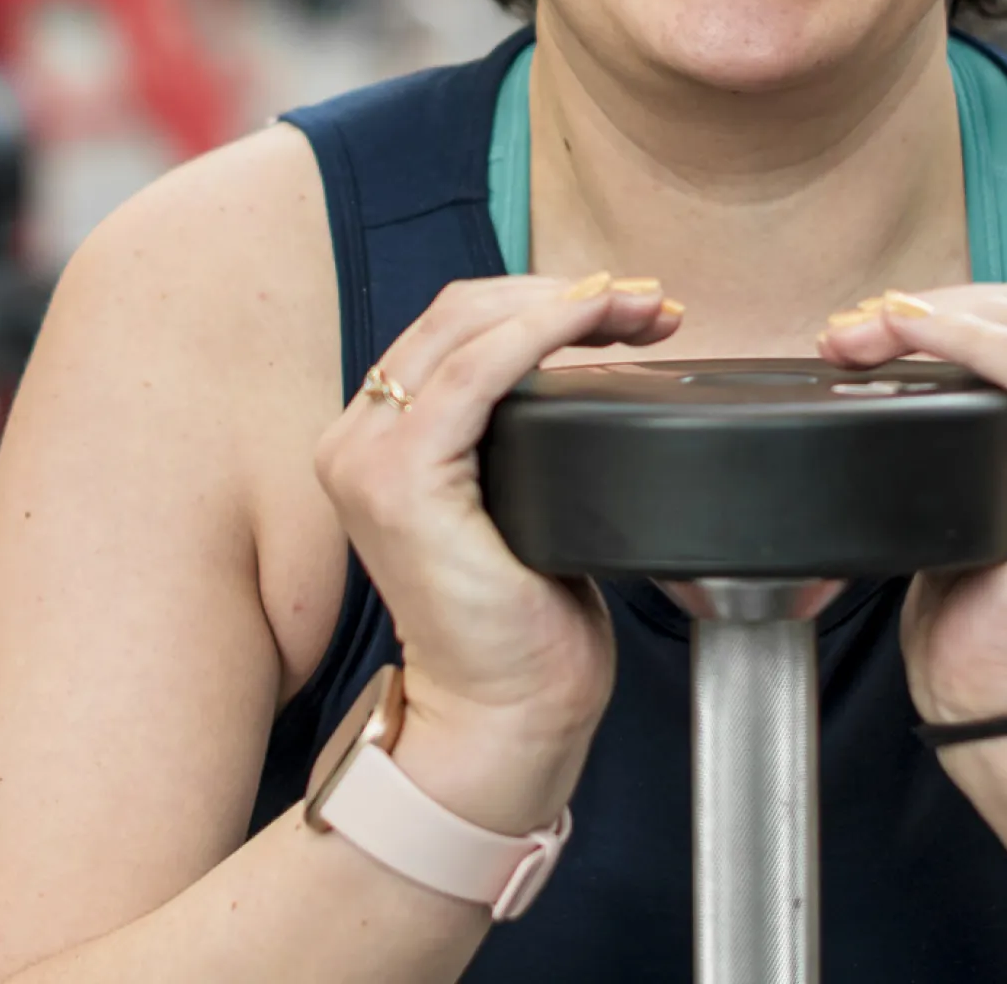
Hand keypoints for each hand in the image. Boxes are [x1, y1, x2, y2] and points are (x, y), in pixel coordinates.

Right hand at [311, 271, 680, 826]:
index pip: (452, 329)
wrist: (506, 718)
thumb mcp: (519, 504)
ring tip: (643, 309)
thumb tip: (585, 371)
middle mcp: (356, 437)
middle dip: (562, 289)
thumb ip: (515, 438)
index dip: (539, 296)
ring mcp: (368, 455)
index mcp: (376, 439)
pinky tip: (595, 321)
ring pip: (466, 325)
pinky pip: (478, 372)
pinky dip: (542, 331)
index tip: (627, 306)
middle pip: (458, 312)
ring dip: (565, 301)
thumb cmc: (523, 630)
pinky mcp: (401, 478)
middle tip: (650, 302)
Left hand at [816, 286, 1006, 730]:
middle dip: (930, 306)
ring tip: (860, 335)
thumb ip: (959, 436)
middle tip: (848, 330)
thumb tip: (884, 370)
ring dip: (937, 316)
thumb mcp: (962, 502)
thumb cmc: (983, 621)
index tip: (858, 328)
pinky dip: (970, 340)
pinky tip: (910, 339)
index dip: (942, 309)